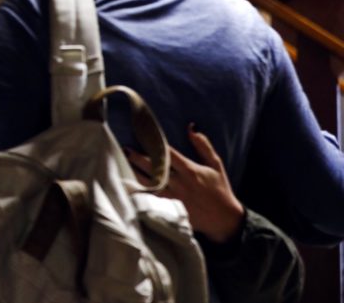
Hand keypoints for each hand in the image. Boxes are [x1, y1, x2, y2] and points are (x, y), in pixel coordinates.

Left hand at [125, 125, 244, 242]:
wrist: (224, 220)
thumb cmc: (220, 189)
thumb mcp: (216, 165)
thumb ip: (203, 146)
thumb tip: (191, 128)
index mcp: (190, 170)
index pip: (169, 154)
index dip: (155, 145)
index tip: (143, 136)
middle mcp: (180, 183)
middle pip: (154, 167)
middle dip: (138, 158)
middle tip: (125, 149)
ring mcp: (173, 197)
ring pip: (149, 183)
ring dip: (135, 172)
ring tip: (123, 163)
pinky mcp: (170, 209)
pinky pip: (151, 198)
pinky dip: (139, 191)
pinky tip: (128, 185)